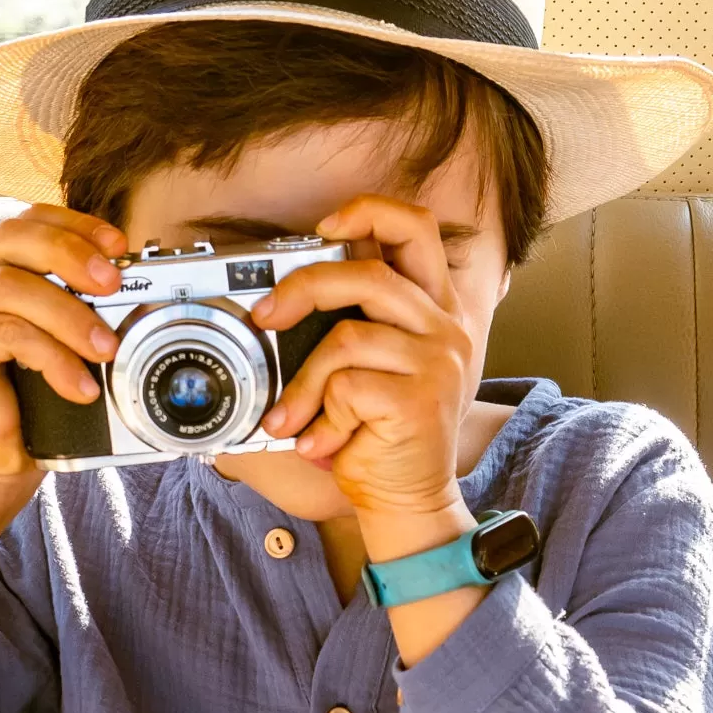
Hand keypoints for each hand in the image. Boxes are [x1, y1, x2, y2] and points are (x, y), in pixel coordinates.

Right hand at [0, 204, 124, 504]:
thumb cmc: (24, 400)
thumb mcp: (60, 342)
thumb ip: (79, 307)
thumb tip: (136, 295)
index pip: (33, 221)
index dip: (77, 225)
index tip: (118, 244)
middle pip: (17, 236)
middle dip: (72, 255)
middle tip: (113, 285)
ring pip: (13, 285)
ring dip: (68, 314)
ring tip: (105, 348)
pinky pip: (8, 331)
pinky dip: (52, 357)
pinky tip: (78, 385)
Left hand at [251, 194, 479, 523]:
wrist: (410, 500)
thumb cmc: (382, 433)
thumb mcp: (378, 366)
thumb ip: (359, 321)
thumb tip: (282, 292)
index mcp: (438, 308)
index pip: (415, 229)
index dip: (367, 213)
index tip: (324, 228)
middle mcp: (447, 328)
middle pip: (368, 273)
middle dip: (303, 288)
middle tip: (266, 314)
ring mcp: (438, 362)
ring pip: (346, 337)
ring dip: (303, 381)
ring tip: (289, 415)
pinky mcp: (417, 398)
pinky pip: (345, 386)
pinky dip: (319, 416)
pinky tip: (320, 440)